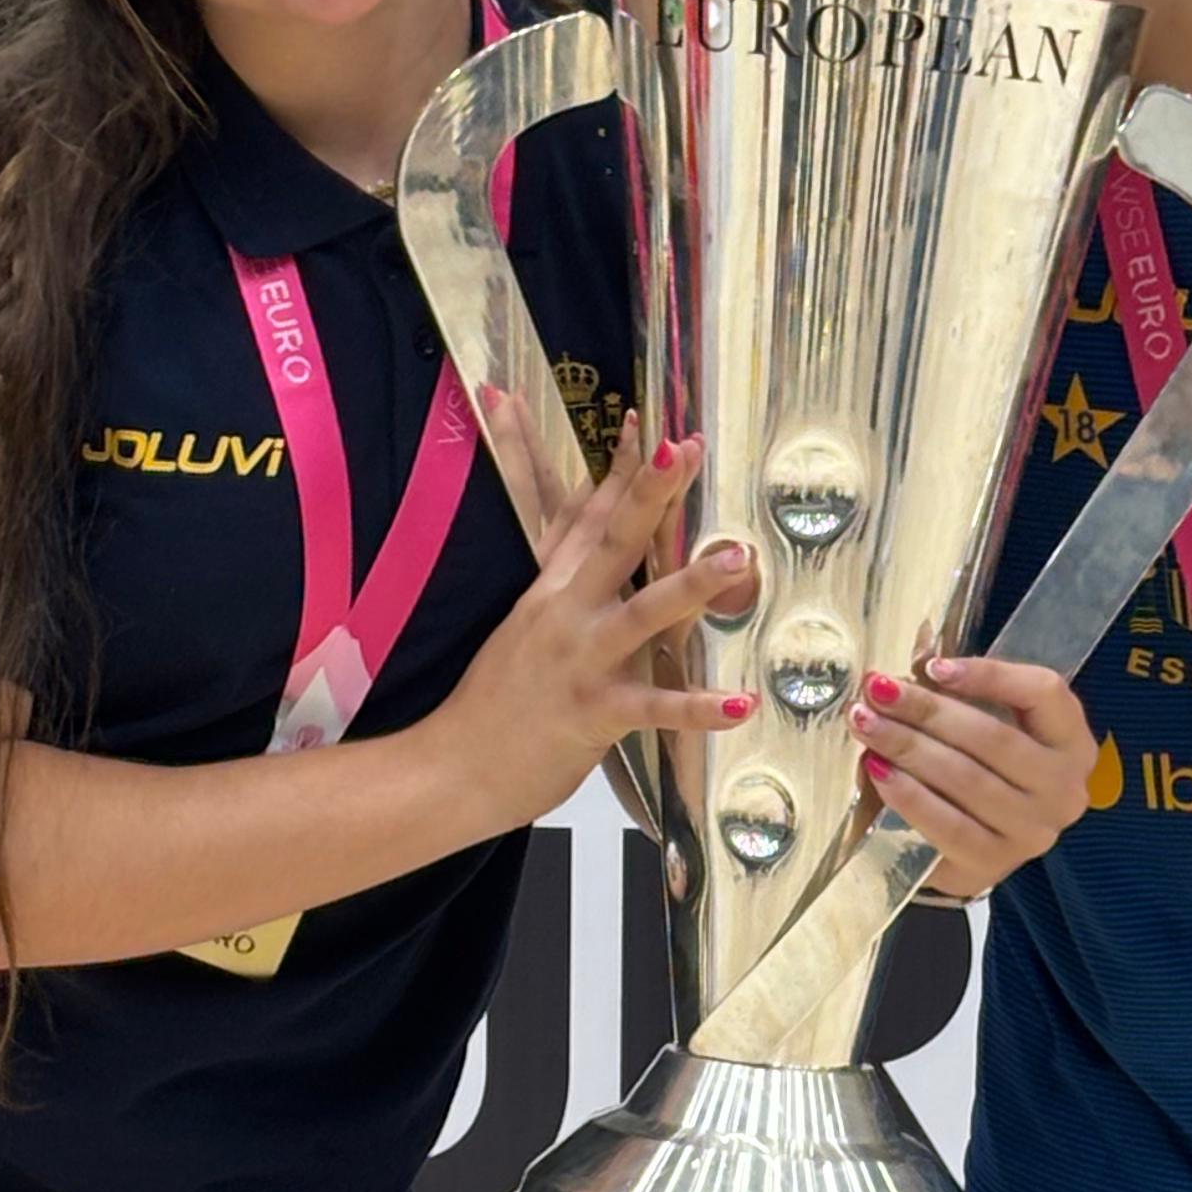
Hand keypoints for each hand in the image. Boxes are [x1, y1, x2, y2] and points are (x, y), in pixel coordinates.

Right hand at [431, 420, 758, 836]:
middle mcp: (566, 615)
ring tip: (738, 557)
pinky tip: (741, 706)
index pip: (589, 518)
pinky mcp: (592, 713)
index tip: (651, 425)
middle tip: (687, 448)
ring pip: (642, 612)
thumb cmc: (494, 702)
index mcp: (550, 591)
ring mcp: (580, 662)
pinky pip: (655, 710)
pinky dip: (698, 709)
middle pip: (615, 541)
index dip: (622, 470)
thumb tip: (596, 552)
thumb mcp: (524, 628)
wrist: (450, 766)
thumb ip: (564, 588)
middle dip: (653, 493)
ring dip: (691, 583)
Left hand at [847, 653, 1098, 898]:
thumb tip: (897, 677)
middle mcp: (1063, 788)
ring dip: (907, 747)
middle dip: (926, 710)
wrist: (977, 846)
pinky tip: (877, 770)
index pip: (1042, 693)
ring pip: (966, 779)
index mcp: (1072, 742)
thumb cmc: (984, 770)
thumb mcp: (991, 724)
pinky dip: (908, 795)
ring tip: (866, 723)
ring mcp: (1032, 831)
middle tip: (877, 690)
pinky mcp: (993, 863)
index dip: (988, 675)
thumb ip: (961, 695)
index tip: (932, 666)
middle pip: (992, 738)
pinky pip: (946, 825)